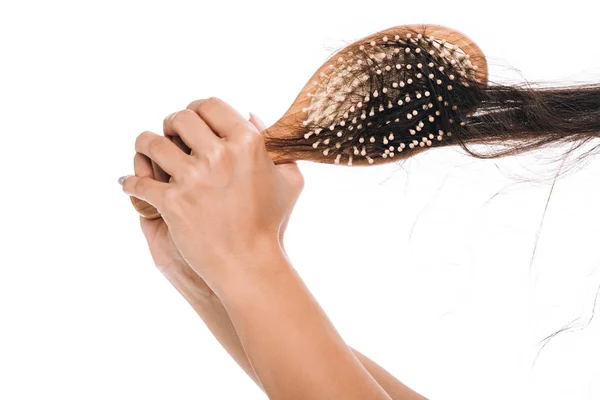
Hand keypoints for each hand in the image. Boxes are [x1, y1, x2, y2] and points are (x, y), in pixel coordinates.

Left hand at [122, 98, 303, 289]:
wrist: (250, 263)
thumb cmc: (271, 223)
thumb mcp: (289, 181)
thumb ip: (275, 146)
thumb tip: (250, 115)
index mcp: (248, 143)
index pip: (210, 105)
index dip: (196, 109)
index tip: (191, 120)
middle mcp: (220, 155)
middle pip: (180, 119)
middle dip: (171, 123)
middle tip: (170, 135)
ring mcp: (194, 179)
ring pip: (153, 143)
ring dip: (145, 144)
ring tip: (145, 152)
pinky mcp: (173, 202)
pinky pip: (141, 182)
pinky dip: (132, 183)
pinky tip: (131, 185)